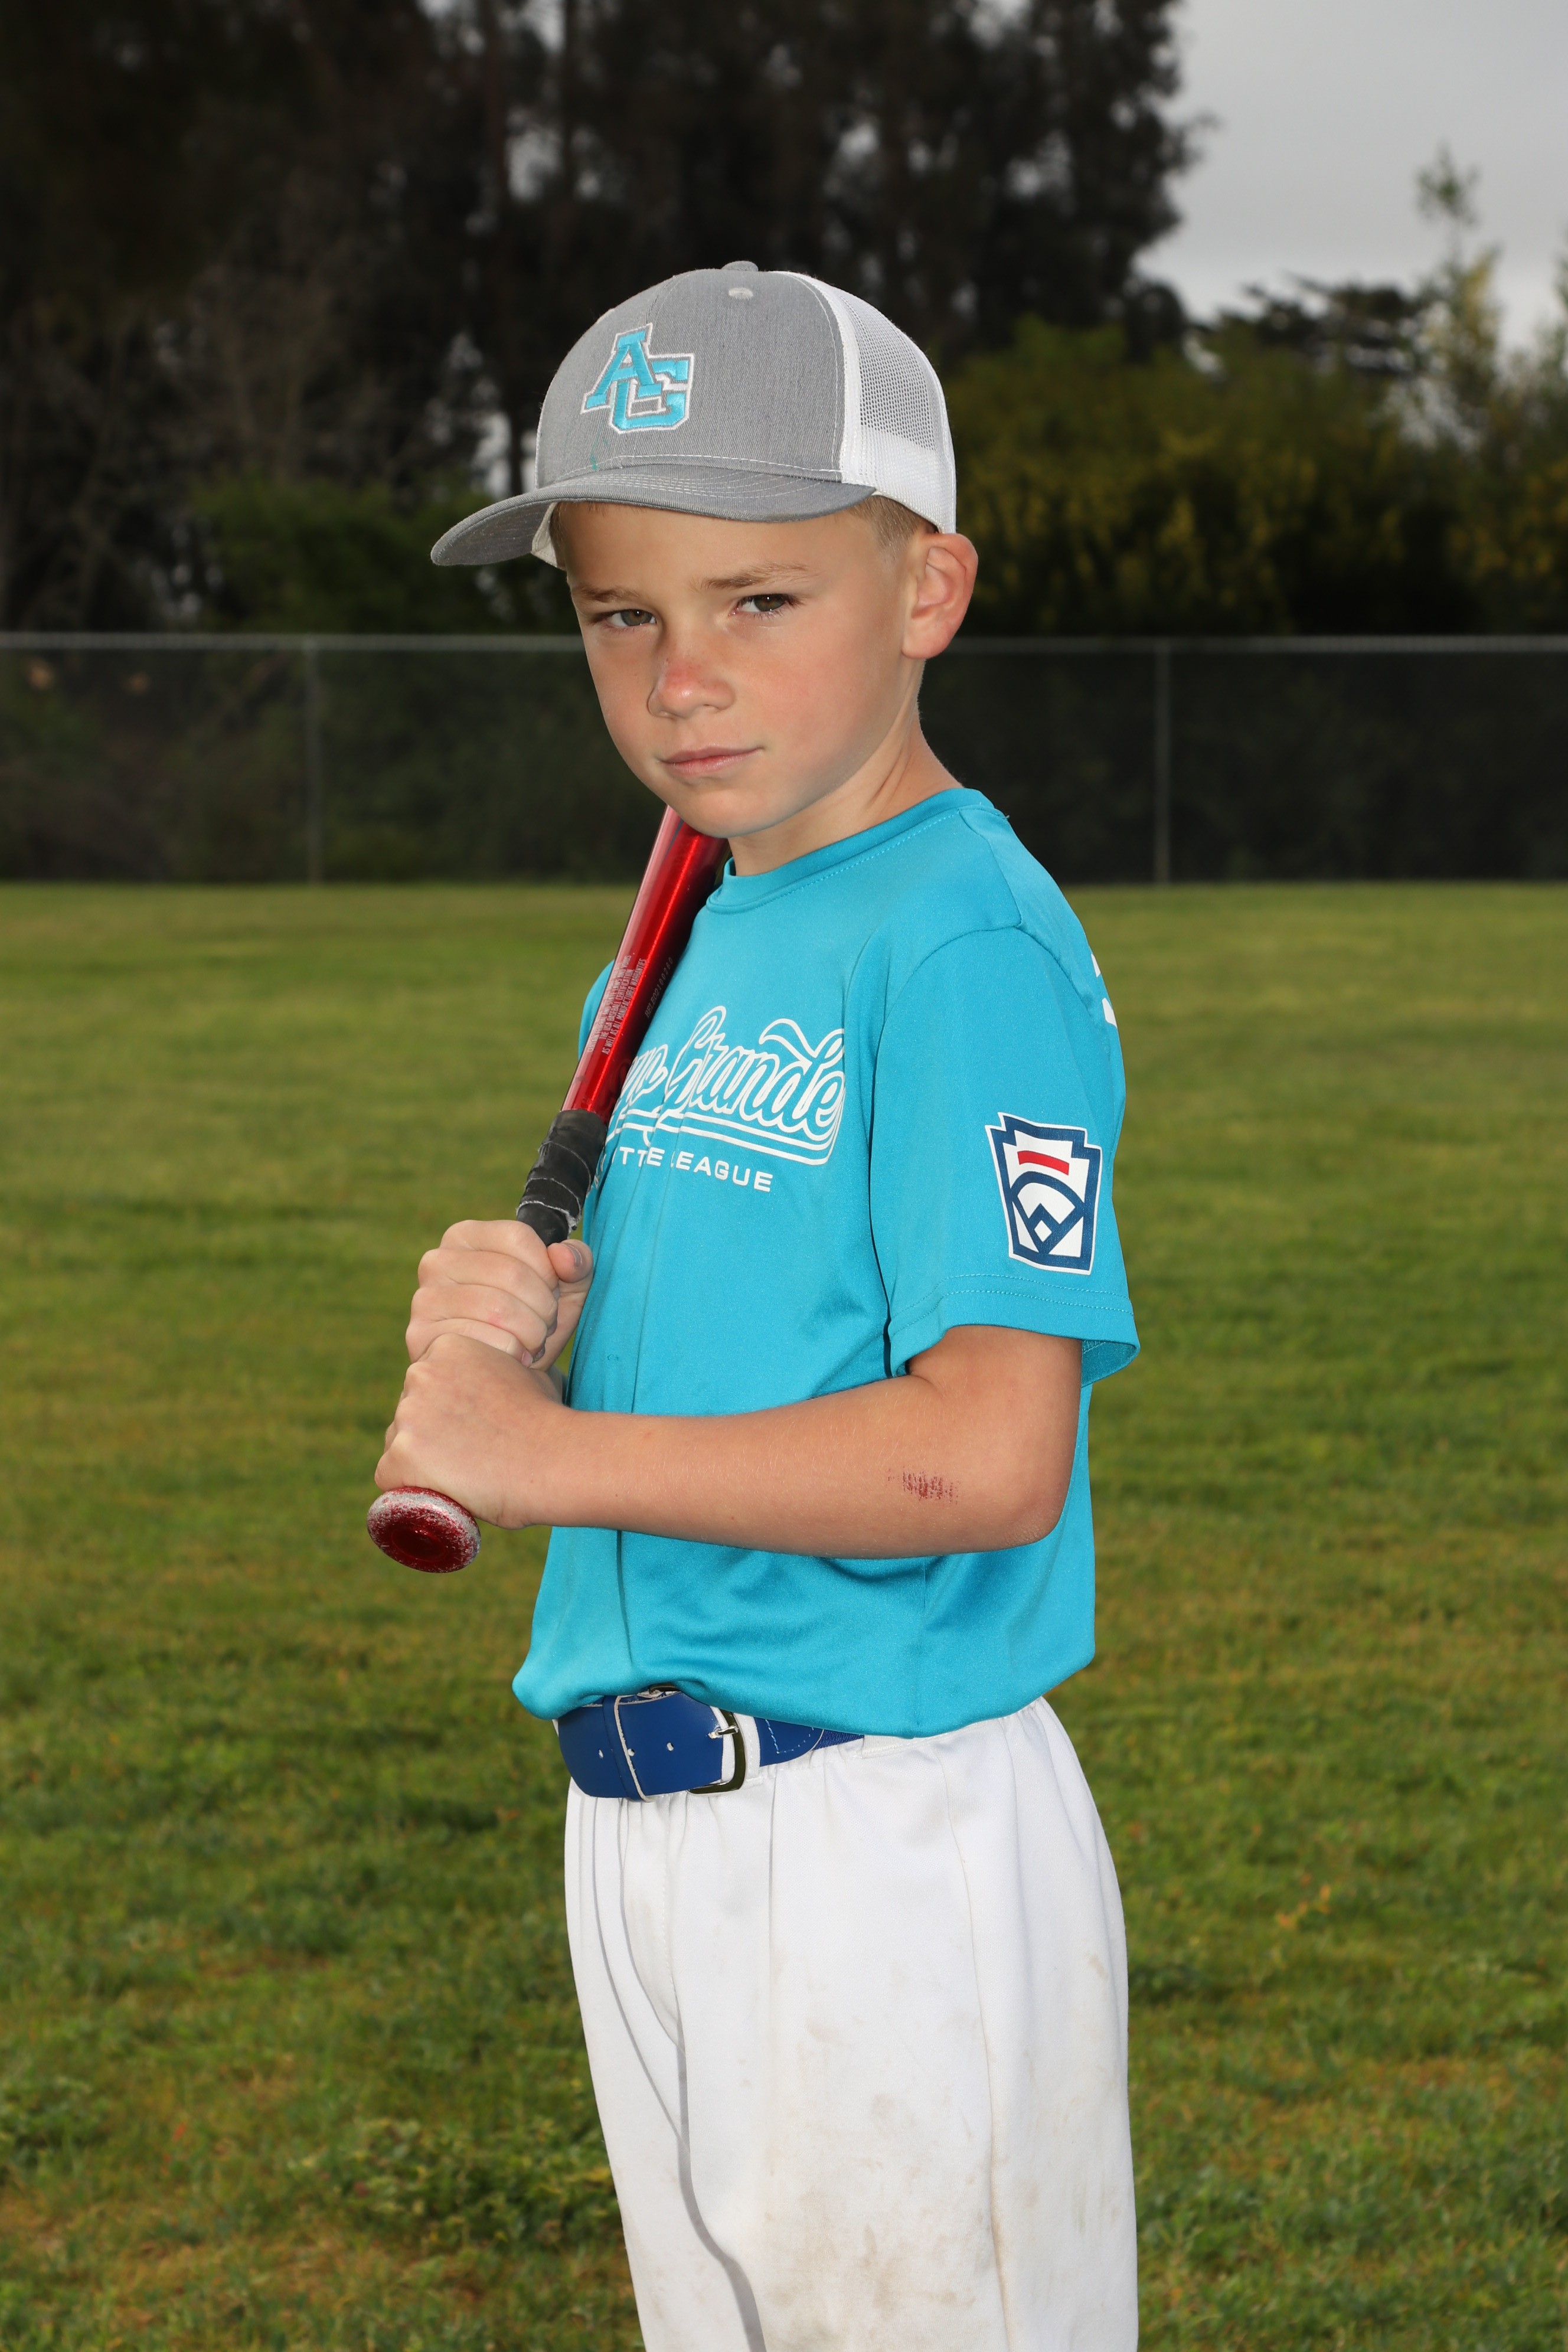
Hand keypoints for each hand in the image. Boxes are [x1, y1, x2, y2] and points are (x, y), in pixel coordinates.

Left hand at [375, 1334, 571, 1527]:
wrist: (552, 1459)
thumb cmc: (548, 1420)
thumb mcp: (527, 1373)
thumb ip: (500, 1370)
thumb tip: (508, 1382)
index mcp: (447, 1347)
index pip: (428, 1383)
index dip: (448, 1410)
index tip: (472, 1428)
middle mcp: (419, 1374)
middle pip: (410, 1411)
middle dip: (431, 1433)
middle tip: (468, 1456)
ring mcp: (407, 1416)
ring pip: (398, 1444)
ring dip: (421, 1462)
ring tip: (463, 1475)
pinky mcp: (399, 1456)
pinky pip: (389, 1478)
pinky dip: (410, 1490)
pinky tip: (442, 1493)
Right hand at [406, 1220, 593, 1370]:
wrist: (506, 1376)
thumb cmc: (533, 1321)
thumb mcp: (566, 1288)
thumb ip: (577, 1262)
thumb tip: (562, 1255)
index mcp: (466, 1236)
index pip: (518, 1237)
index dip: (548, 1270)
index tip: (551, 1291)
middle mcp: (437, 1261)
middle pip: (511, 1273)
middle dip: (543, 1307)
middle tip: (544, 1325)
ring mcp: (426, 1298)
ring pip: (499, 1308)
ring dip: (531, 1332)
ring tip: (531, 1341)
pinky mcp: (420, 1335)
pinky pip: (481, 1340)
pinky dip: (510, 1353)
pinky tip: (512, 1358)